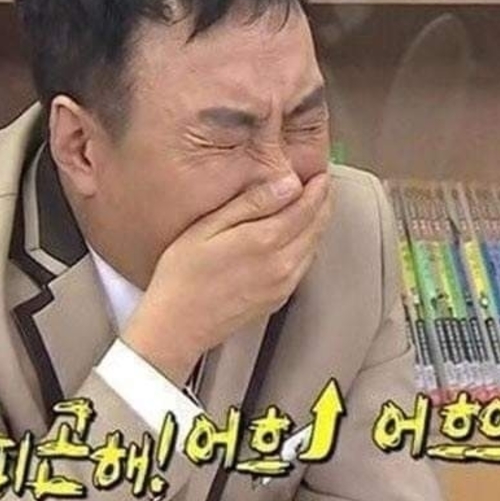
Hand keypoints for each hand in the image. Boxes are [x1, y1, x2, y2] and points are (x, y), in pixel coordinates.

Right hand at [121, 169, 333, 385]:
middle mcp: (281, 263)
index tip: (319, 175)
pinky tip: (297, 238)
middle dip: (323, 202)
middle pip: (317, 225)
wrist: (176, 325)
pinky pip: (304, 266)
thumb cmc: (182, 276)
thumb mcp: (209, 226)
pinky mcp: (278, 298)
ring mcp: (282, 284)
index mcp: (265, 240)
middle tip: (321, 186)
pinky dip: (308, 246)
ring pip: (314, 246)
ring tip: (313, 207)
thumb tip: (286, 184)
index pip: (307, 206)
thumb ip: (251, 203)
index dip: (316, 187)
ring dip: (318, 224)